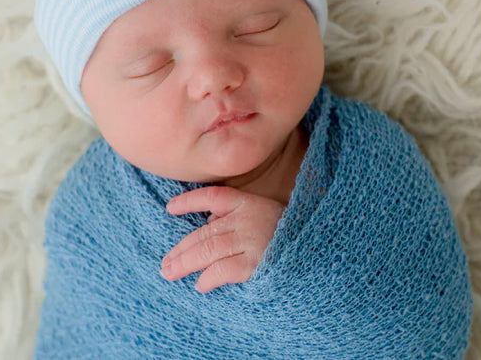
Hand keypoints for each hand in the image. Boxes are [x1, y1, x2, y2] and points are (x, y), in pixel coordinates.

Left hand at [161, 186, 284, 293]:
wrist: (315, 246)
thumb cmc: (284, 230)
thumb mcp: (260, 212)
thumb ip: (234, 214)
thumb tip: (209, 221)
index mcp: (245, 202)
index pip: (211, 196)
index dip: (189, 201)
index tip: (170, 209)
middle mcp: (245, 218)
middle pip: (204, 232)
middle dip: (181, 248)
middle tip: (165, 263)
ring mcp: (250, 240)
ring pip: (208, 250)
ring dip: (186, 263)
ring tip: (170, 272)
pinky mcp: (256, 263)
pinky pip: (224, 270)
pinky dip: (209, 278)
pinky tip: (200, 285)